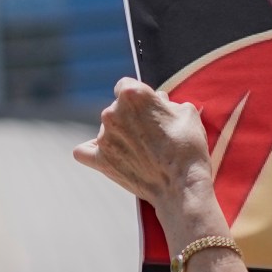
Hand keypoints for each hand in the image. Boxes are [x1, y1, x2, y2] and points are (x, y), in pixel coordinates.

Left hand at [74, 77, 213, 215]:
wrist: (181, 186)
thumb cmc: (187, 147)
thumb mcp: (187, 112)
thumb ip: (168, 101)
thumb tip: (159, 100)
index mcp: (132, 94)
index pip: (126, 85)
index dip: (140, 97)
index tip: (150, 109)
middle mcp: (112, 112)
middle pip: (116, 108)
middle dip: (130, 117)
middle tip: (151, 134)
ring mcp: (103, 137)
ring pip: (106, 129)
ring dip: (119, 135)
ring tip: (141, 152)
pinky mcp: (100, 160)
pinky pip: (84, 151)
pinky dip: (92, 152)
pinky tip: (104, 155)